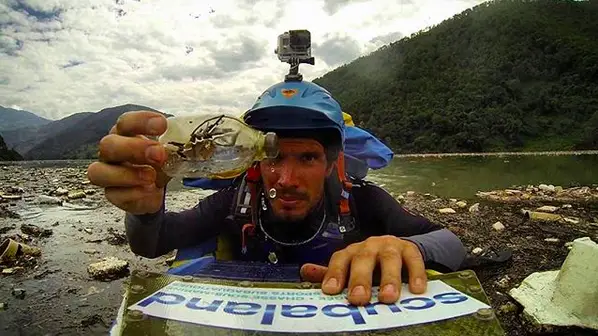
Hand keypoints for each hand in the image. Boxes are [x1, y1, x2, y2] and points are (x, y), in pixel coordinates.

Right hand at [87, 110, 170, 214]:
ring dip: (127, 174)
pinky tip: (149, 191)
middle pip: (108, 145)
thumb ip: (178, 143)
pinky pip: (114, 195)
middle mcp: (111, 152)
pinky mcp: (112, 194)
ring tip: (151, 177)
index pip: (125, 122)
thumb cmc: (158, 162)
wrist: (154, 189)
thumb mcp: (170, 150)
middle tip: (159, 154)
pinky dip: (134, 194)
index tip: (162, 125)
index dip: (141, 121)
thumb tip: (197, 138)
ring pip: (98, 172)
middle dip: (134, 148)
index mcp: (125, 134)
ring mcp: (107, 174)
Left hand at [300, 235, 426, 305]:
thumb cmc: (370, 265)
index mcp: (351, 252)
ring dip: (388, 279)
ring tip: (388, 298)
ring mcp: (390, 246)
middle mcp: (369, 246)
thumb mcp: (351, 269)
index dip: (334, 274)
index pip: (340, 259)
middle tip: (358, 299)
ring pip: (389, 259)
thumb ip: (331, 273)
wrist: (399, 251)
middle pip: (363, 259)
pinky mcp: (410, 250)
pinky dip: (416, 274)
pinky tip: (416, 289)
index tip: (330, 291)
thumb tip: (304, 271)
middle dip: (360, 279)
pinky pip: (414, 260)